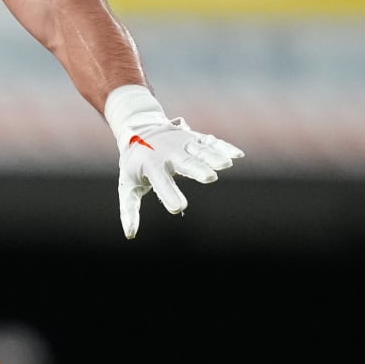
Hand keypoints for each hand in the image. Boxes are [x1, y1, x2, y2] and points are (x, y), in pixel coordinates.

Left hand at [116, 118, 243, 238]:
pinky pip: (210, 142)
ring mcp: (182, 143)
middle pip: (184, 162)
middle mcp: (168, 153)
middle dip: (197, 169)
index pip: (161, 181)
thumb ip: (129, 210)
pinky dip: (223, 147)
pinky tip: (237, 156)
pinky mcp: (193, 137)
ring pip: (199, 150)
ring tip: (226, 164)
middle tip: (209, 177)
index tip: (178, 208)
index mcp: (151, 165)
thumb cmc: (135, 164)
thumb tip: (130, 235)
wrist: (138, 129)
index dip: (169, 194)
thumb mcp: (127, 185)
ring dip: (213, 156)